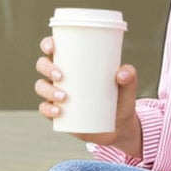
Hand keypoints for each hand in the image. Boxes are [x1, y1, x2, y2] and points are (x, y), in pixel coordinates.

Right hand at [36, 36, 143, 156]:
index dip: (48, 44)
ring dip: (47, 90)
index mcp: (74, 63)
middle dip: (47, 68)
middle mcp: (61, 76)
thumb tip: (122, 73)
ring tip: (63, 97)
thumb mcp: (127, 87)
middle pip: (43, 65)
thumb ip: (129, 76)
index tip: (52, 48)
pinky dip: (47, 110)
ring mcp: (57, 95)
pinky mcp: (57, 114)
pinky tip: (58, 111)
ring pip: (41, 86)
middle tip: (61, 76)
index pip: (54, 48)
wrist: (119, 127)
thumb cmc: (120, 99)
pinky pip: (44, 109)